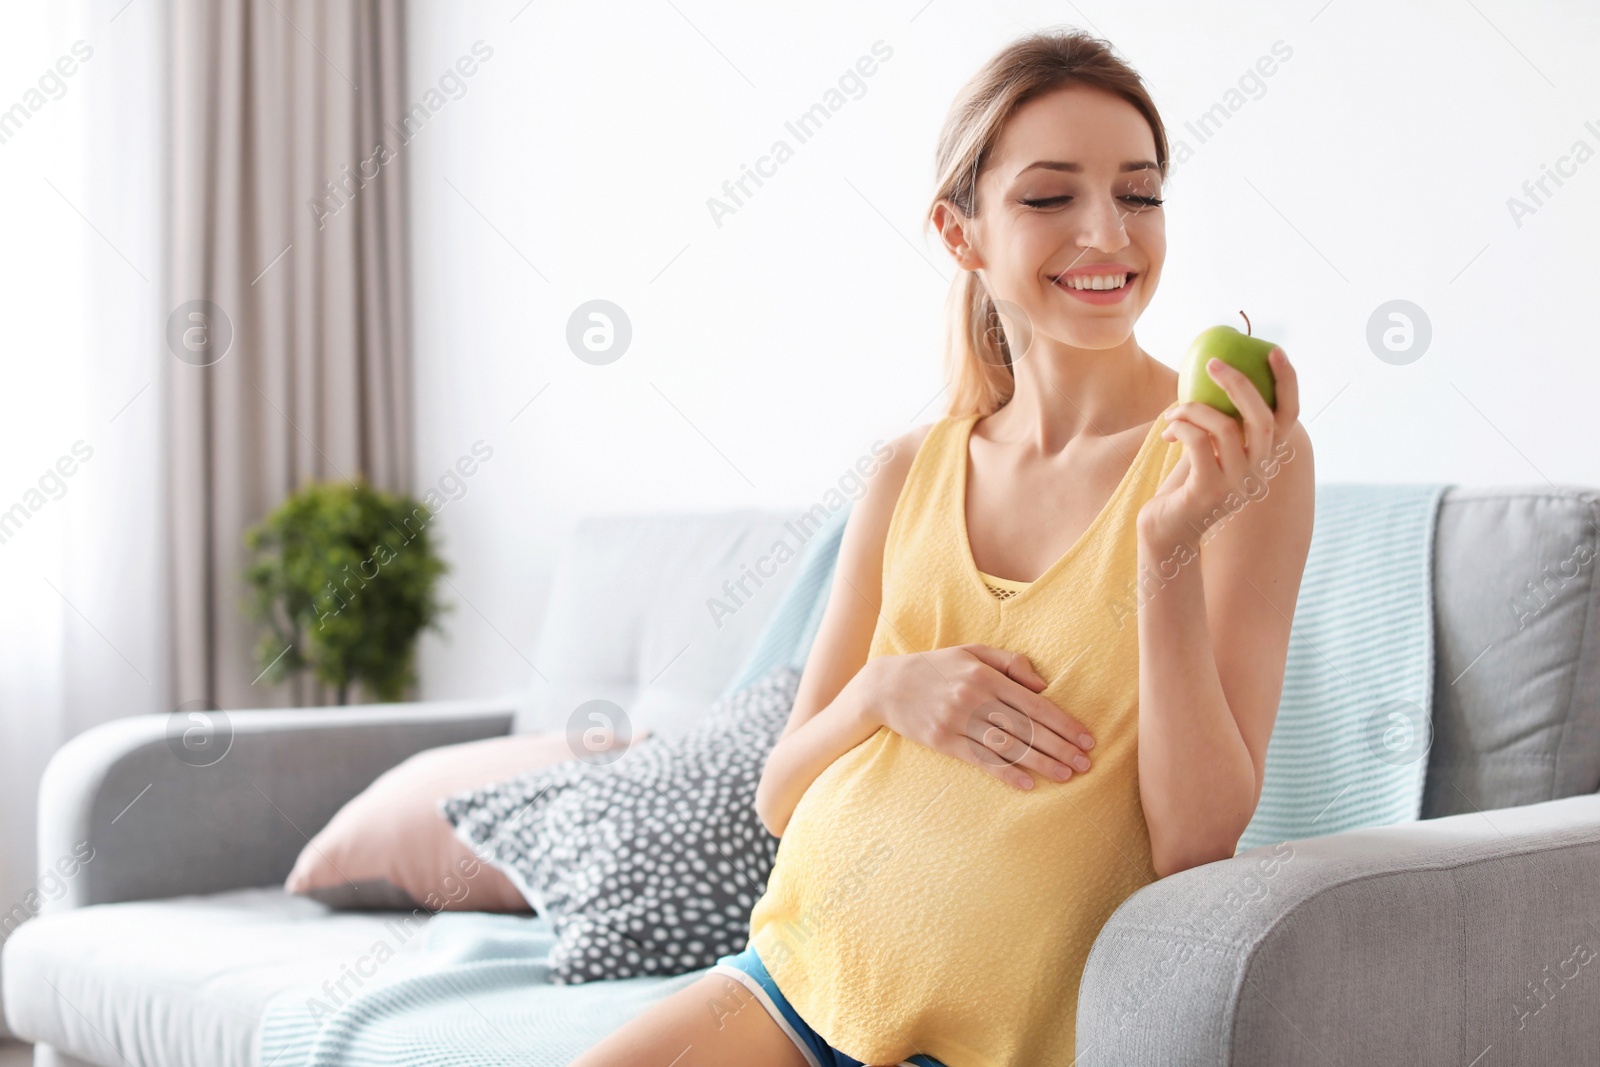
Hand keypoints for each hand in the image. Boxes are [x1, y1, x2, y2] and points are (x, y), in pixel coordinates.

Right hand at [851, 643, 1095, 789]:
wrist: (886, 686)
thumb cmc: (936, 667)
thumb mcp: (971, 651)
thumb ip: (1010, 662)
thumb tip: (1042, 685)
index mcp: (985, 676)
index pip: (1034, 704)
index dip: (1064, 723)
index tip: (1086, 738)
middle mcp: (974, 699)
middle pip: (1026, 728)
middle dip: (1060, 747)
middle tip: (1086, 763)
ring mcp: (957, 722)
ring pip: (1008, 746)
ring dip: (1041, 763)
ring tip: (1067, 775)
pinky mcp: (943, 742)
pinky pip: (980, 760)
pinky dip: (1005, 773)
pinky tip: (1027, 784)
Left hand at [1141, 347, 1301, 545]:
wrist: (1166, 533)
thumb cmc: (1185, 487)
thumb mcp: (1208, 453)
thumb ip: (1219, 427)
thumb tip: (1214, 377)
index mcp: (1262, 460)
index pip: (1289, 418)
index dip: (1287, 383)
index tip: (1274, 351)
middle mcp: (1256, 473)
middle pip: (1263, 419)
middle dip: (1239, 384)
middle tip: (1213, 363)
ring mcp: (1235, 485)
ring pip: (1226, 429)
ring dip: (1194, 409)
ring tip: (1173, 412)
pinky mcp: (1207, 492)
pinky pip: (1198, 444)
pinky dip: (1182, 428)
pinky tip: (1168, 432)